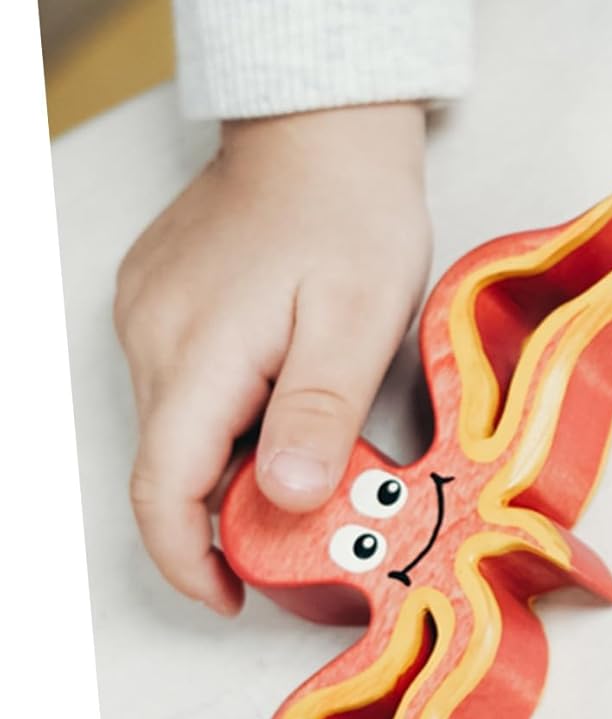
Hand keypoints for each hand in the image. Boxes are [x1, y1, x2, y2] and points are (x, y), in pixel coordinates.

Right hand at [113, 103, 431, 613]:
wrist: (326, 123)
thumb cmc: (352, 211)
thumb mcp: (358, 317)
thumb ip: (317, 411)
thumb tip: (279, 499)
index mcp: (197, 354)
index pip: (163, 492)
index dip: (192, 560)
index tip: (233, 595)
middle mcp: (151, 336)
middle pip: (169, 463)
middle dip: (225, 512)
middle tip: (303, 523)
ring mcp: (146, 311)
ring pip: (175, 423)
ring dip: (229, 456)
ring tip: (304, 448)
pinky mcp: (158, 293)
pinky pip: (180, 378)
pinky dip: (223, 407)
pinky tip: (280, 385)